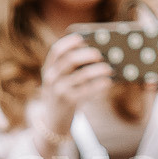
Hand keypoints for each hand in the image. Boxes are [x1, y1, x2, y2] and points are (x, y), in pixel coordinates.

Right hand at [24, 34, 118, 150]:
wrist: (53, 121)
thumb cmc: (62, 94)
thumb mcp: (59, 80)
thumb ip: (70, 67)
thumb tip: (97, 53)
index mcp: (49, 68)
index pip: (56, 50)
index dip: (70, 42)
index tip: (82, 38)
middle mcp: (51, 77)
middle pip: (69, 60)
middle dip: (86, 55)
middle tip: (100, 54)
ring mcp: (59, 90)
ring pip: (81, 75)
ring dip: (97, 70)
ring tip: (109, 68)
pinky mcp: (68, 101)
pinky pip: (86, 90)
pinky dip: (99, 85)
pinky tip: (108, 82)